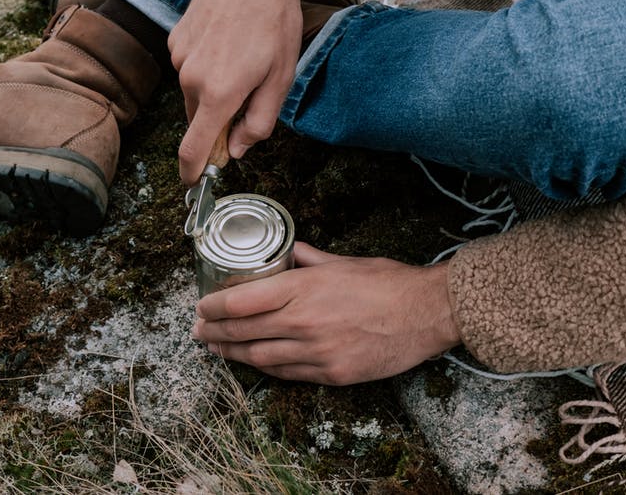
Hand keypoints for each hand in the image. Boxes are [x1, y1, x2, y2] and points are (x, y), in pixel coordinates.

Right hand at [169, 0, 305, 184]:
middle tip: (250, 95)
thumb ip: (258, 122)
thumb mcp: (280, 79)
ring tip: (243, 57)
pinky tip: (227, 41)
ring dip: (213, 90)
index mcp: (219, 94)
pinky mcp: (175, 39)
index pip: (194, 149)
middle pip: (199, 119)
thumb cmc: (275, 23)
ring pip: (193, 92)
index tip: (194, 184)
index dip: (192, 172)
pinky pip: (188, 67)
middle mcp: (191, 79)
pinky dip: (205, 66)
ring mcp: (179, 57)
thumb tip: (237, 149)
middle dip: (218, 120)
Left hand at [191, 243, 461, 384]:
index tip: (201, 307)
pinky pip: (287, 374)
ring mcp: (317, 352)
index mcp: (303, 288)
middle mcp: (304, 321)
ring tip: (217, 348)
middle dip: (214, 332)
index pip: (242, 300)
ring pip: (260, 356)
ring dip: (233, 353)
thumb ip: (309, 259)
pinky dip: (265, 368)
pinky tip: (253, 363)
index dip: (214, 306)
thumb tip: (290, 251)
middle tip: (198, 332)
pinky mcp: (332, 374)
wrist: (428, 314)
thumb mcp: (343, 261)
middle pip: (243, 330)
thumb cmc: (388, 283)